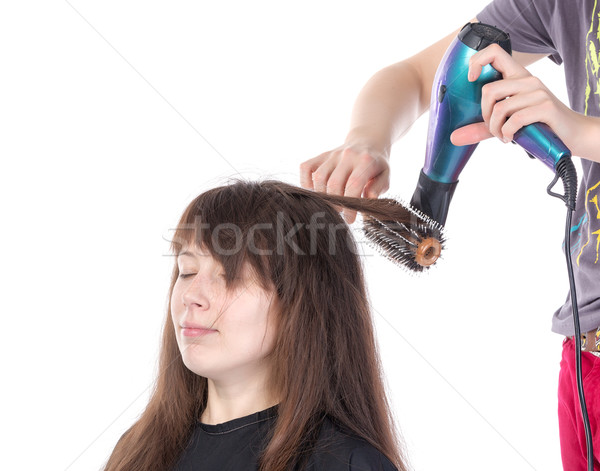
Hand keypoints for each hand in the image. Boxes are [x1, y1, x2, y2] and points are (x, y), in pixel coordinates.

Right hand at [299, 143, 389, 223]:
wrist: (367, 141)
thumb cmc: (376, 164)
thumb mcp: (385, 175)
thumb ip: (378, 189)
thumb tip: (368, 201)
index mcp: (365, 160)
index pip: (353, 185)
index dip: (349, 205)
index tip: (349, 219)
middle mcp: (347, 155)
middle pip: (334, 183)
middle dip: (336, 203)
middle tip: (341, 212)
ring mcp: (332, 154)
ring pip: (319, 177)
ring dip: (322, 196)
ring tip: (331, 204)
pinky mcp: (321, 155)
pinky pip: (306, 168)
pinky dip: (306, 182)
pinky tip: (315, 191)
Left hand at [450, 43, 581, 149]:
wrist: (570, 134)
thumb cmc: (536, 125)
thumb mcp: (506, 124)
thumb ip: (481, 128)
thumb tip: (454, 138)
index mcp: (517, 77)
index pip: (495, 52)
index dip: (477, 61)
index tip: (471, 79)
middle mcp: (527, 80)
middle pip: (489, 90)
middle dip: (484, 115)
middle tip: (493, 128)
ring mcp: (537, 92)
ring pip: (499, 108)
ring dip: (495, 128)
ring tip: (503, 135)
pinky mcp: (545, 106)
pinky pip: (514, 120)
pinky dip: (507, 133)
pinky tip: (511, 138)